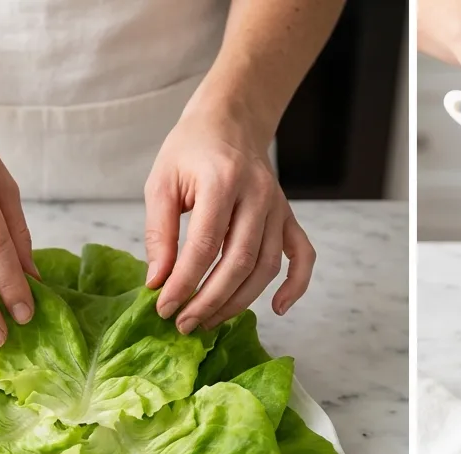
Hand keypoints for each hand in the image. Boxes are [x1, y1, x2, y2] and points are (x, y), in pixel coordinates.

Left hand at [143, 102, 314, 333]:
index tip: (165, 307)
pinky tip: (277, 309)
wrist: (230, 122)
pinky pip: (302, 256)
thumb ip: (158, 233)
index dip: (184, 283)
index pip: (204, 246)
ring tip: (210, 321)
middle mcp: (257, 195)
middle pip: (239, 262)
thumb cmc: (190, 151)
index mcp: (222, 182)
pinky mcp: (289, 216)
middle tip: (185, 324)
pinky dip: (296, 285)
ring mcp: (278, 207)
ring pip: (266, 267)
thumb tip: (158, 282)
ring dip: (239, 301)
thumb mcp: (162, 183)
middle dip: (210, 300)